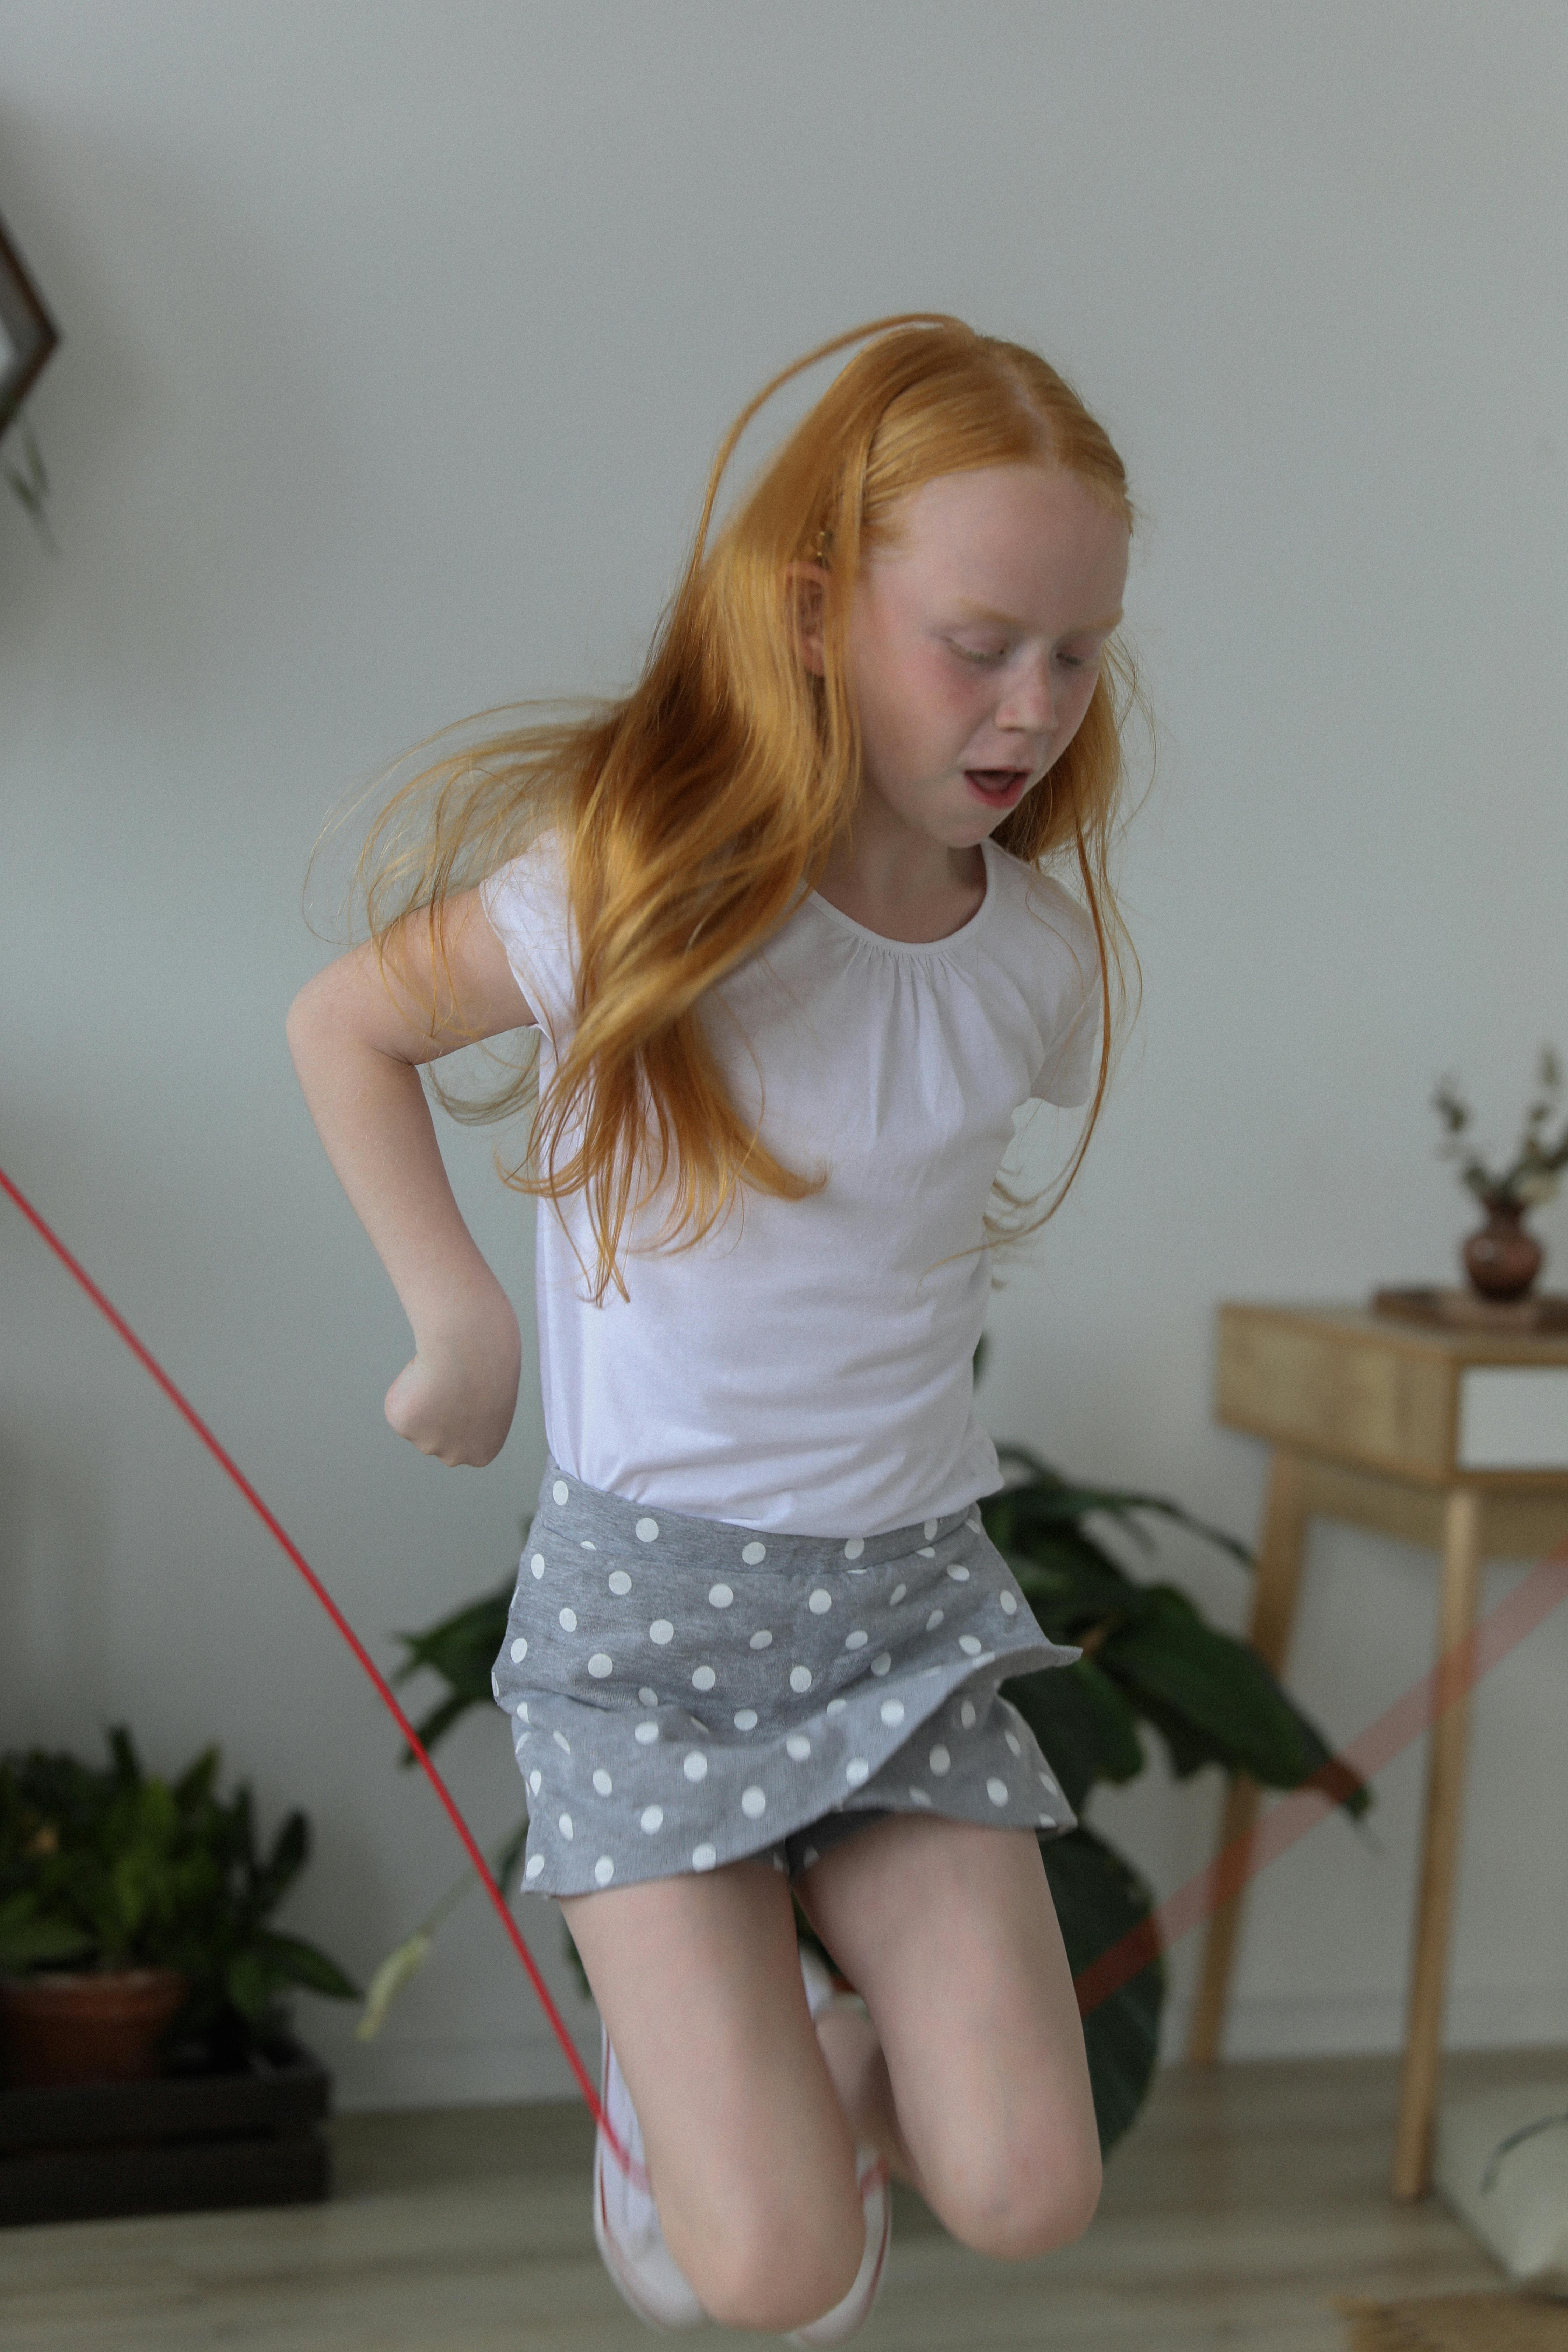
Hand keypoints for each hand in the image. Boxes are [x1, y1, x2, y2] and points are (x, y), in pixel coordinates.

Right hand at [383, 1295, 521, 1466]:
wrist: (469, 1354)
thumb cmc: (488, 1367)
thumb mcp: (492, 1398)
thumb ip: (471, 1415)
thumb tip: (453, 1407)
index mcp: (481, 1454)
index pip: (464, 1439)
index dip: (462, 1411)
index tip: (469, 1393)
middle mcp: (454, 1457)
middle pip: (438, 1434)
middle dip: (439, 1413)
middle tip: (450, 1384)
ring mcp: (426, 1445)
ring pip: (418, 1418)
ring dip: (423, 1399)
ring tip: (441, 1378)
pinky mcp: (403, 1427)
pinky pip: (400, 1404)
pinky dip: (407, 1387)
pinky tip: (425, 1376)